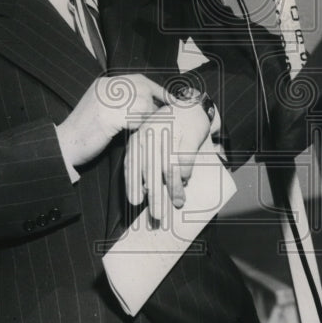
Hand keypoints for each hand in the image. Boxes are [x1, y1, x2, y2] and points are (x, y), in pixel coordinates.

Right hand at [56, 74, 168, 169]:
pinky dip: (138, 126)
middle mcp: (106, 88)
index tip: (170, 97)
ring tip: (143, 127)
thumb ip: (120, 102)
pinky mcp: (108, 116)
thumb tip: (149, 103)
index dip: (156, 89)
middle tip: (165, 114)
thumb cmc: (84, 132)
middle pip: (143, 89)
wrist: (64, 144)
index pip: (138, 79)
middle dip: (155, 103)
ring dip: (147, 117)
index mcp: (104, 84)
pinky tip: (134, 132)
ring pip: (142, 104)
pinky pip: (135, 119)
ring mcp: (106, 101)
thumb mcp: (101, 109)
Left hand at [124, 102, 210, 221]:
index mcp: (138, 138)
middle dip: (155, 197)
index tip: (134, 202)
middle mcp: (151, 136)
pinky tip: (186, 180)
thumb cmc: (167, 129)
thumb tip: (145, 188)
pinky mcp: (188, 135)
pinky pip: (185, 162)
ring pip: (169, 170)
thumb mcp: (150, 141)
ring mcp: (170, 135)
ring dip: (174, 190)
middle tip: (157, 215)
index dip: (132, 185)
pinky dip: (185, 174)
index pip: (132, 165)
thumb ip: (144, 161)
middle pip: (151, 172)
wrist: (189, 107)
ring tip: (177, 203)